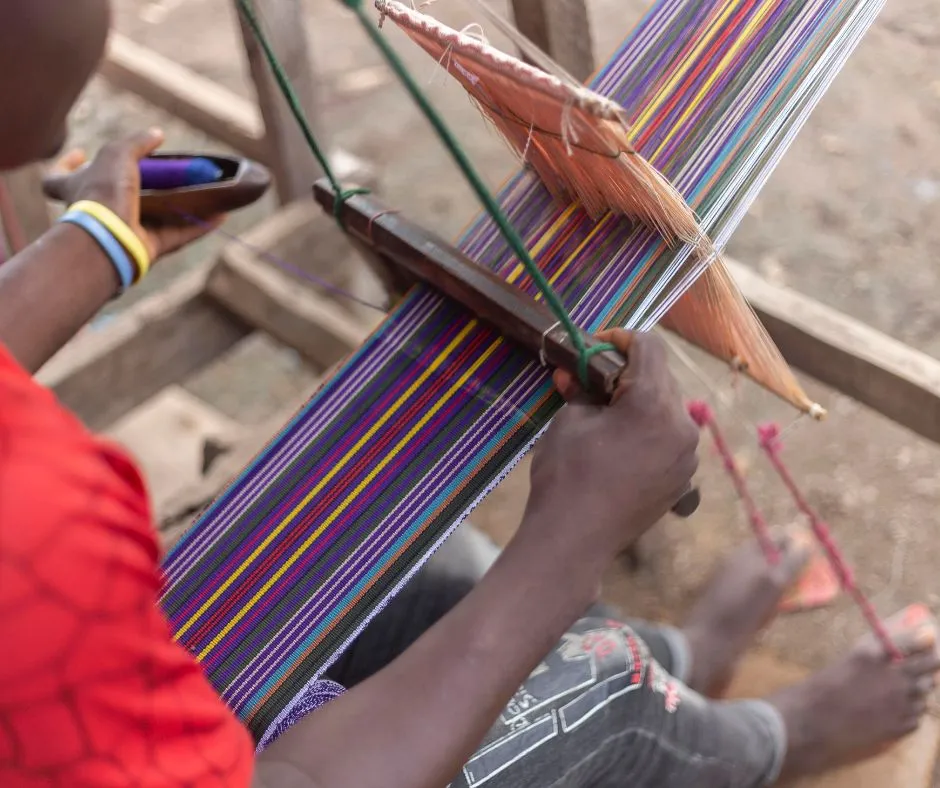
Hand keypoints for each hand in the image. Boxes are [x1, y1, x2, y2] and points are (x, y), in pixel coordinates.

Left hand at [49, 129, 224, 260]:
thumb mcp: (116, 154)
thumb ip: (136, 142)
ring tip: (197, 192)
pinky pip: (178, 235)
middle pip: (113, 197)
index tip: (80, 152)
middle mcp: (98, 212)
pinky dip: (199, 227)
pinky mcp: (148, 249)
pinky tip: (218, 216)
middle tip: (158, 172)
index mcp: (76, 189)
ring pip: (153, 218)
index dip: (66, 163)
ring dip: (175, 207)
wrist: (111, 237)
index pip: (57, 177)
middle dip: (137, 186)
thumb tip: (157, 134)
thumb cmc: (104, 192)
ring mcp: (124, 232)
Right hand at [518, 328, 698, 564]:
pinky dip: (647, 430)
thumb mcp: (569, 420)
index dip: (618, 338)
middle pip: (660, 377)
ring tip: (604, 414)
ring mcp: (687, 456)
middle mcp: (682, 426)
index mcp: (654, 404)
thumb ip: (581, 390)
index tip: (593, 348)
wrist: (574, 540)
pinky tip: (619, 443)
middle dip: (626, 372)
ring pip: (667, 408)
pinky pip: (669, 438)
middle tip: (590, 380)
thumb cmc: (566, 475)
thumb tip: (574, 374)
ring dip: (638, 401)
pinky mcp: (683, 479)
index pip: (649, 347)